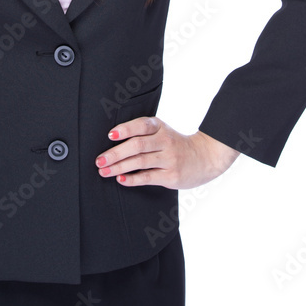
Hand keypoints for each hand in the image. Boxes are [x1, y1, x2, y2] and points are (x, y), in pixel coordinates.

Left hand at [95, 119, 239, 189]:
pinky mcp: (171, 176)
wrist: (206, 157)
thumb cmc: (177, 144)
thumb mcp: (163, 131)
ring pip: (140, 162)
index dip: (125, 129)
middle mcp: (165, 141)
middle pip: (137, 145)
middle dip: (115, 153)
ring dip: (119, 167)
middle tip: (99, 160)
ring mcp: (169, 158)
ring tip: (104, 171)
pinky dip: (133, 179)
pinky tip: (121, 180)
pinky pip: (148, 177)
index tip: (110, 136)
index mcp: (160, 127)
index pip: (141, 125)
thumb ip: (144, 133)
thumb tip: (113, 139)